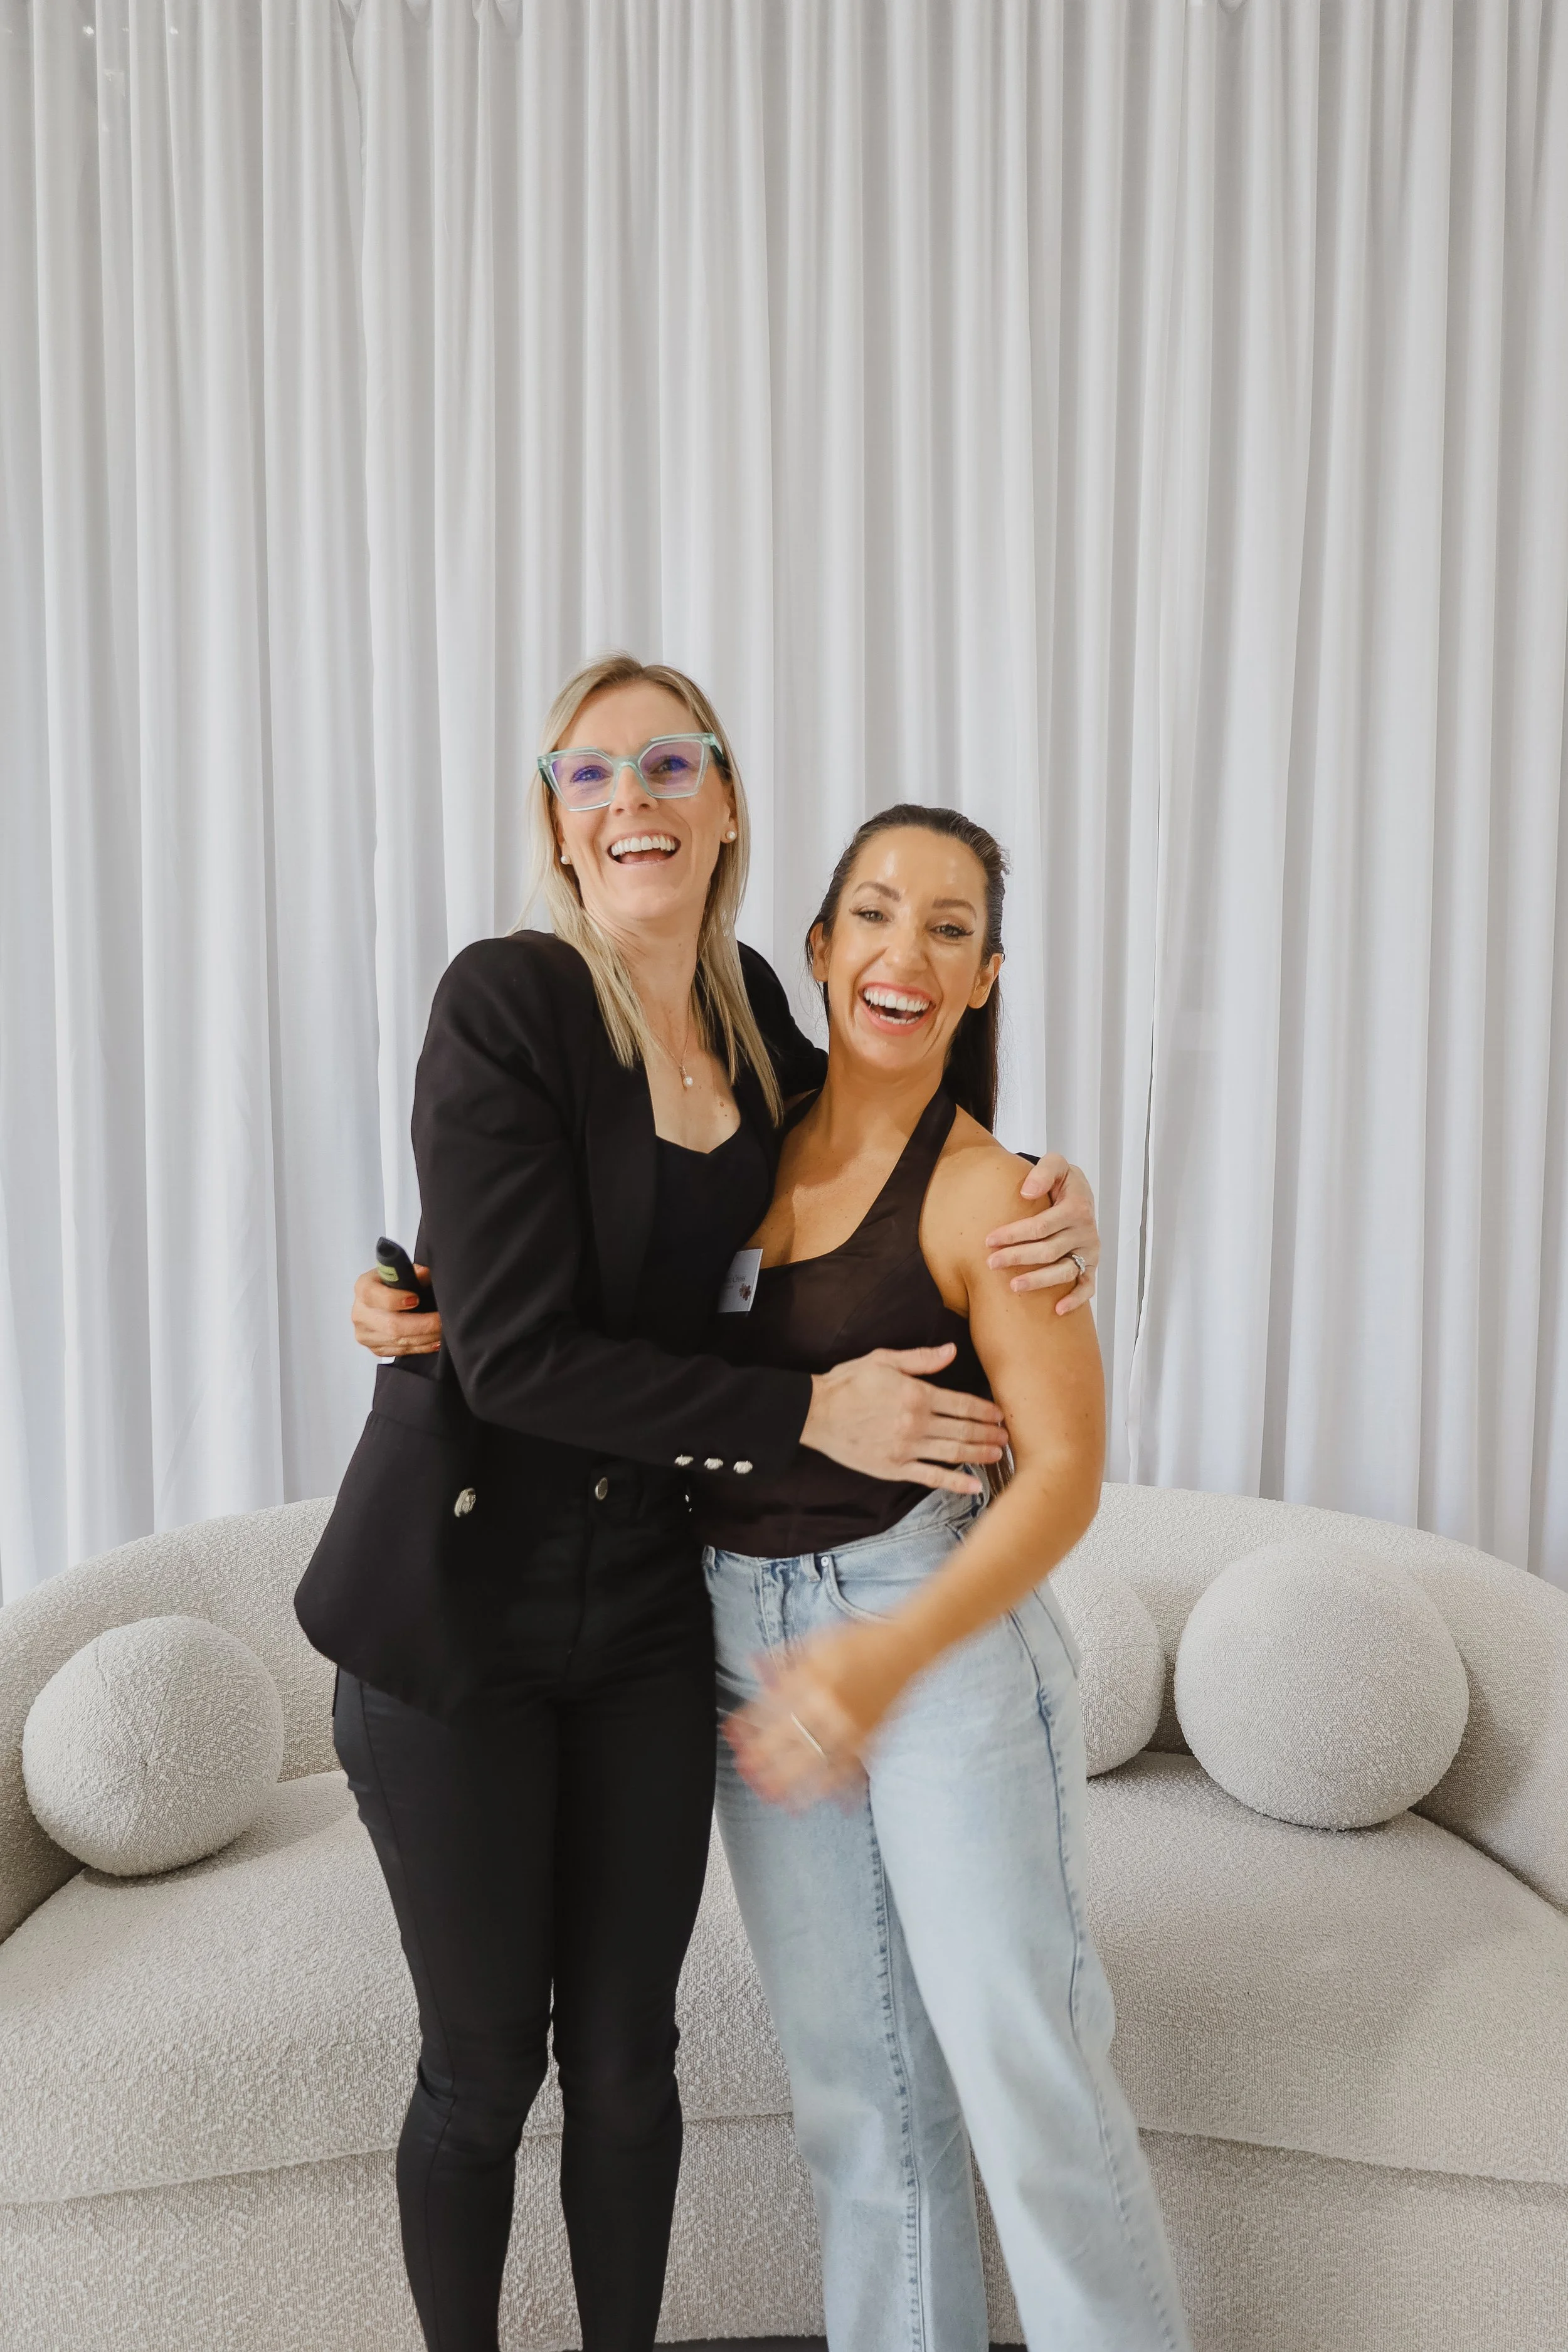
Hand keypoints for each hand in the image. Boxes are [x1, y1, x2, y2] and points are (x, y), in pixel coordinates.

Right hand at [351, 1266, 442, 1358]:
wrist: (379, 1301)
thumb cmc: (391, 1284)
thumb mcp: (398, 1271)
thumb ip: (412, 1272)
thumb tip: (424, 1273)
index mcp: (364, 1289)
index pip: (376, 1296)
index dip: (396, 1299)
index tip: (416, 1299)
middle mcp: (361, 1313)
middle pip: (392, 1325)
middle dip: (424, 1324)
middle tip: (443, 1320)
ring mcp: (366, 1334)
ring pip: (399, 1341)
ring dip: (427, 1337)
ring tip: (444, 1330)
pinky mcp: (375, 1348)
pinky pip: (401, 1351)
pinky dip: (422, 1347)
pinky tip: (435, 1341)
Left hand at [724, 1619, 920, 1808]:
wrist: (906, 1649)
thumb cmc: (860, 1642)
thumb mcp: (815, 1641)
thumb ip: (784, 1658)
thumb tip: (754, 1665)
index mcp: (812, 1677)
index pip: (771, 1706)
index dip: (748, 1724)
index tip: (732, 1735)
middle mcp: (829, 1705)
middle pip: (788, 1740)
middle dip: (762, 1759)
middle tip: (745, 1771)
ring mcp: (851, 1726)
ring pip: (814, 1762)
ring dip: (790, 1782)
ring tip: (771, 1796)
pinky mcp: (870, 1739)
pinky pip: (847, 1770)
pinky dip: (830, 1788)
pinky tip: (814, 1799)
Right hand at [800, 1344, 1006, 1494]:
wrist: (816, 1413)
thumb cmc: (848, 1383)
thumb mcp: (884, 1360)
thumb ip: (921, 1359)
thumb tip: (952, 1351)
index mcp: (916, 1394)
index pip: (961, 1403)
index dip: (984, 1409)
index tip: (999, 1414)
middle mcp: (916, 1423)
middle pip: (963, 1429)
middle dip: (988, 1433)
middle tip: (1007, 1436)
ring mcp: (907, 1449)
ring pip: (953, 1453)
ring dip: (979, 1454)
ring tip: (997, 1455)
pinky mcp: (895, 1468)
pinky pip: (931, 1477)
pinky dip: (955, 1482)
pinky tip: (973, 1485)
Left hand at [985, 1156, 1098, 1313]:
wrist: (1079, 1193)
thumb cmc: (1061, 1181)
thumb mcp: (1055, 1165)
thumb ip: (1043, 1172)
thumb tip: (1026, 1192)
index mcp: (1077, 1208)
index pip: (1040, 1226)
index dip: (1013, 1234)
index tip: (989, 1240)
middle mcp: (1086, 1232)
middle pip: (1048, 1251)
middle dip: (1017, 1257)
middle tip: (991, 1263)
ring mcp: (1090, 1251)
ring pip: (1064, 1272)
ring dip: (1038, 1281)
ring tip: (1012, 1286)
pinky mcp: (1092, 1265)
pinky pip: (1087, 1287)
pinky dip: (1075, 1300)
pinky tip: (1057, 1310)